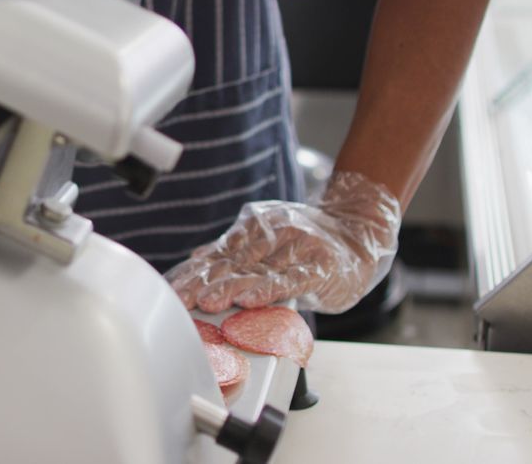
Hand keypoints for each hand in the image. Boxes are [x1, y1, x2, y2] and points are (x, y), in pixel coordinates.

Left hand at [165, 172, 400, 313]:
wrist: (360, 233)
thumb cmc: (312, 243)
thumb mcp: (268, 238)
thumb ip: (234, 251)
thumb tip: (195, 259)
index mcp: (254, 230)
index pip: (216, 254)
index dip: (191, 272)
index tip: (171, 289)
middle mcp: (271, 236)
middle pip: (230, 263)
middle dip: (202, 283)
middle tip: (180, 299)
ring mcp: (295, 250)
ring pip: (256, 271)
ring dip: (230, 288)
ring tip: (208, 301)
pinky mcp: (318, 268)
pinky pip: (289, 280)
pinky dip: (268, 290)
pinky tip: (250, 300)